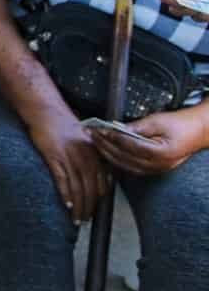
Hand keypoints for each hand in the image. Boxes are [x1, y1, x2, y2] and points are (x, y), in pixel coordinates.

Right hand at [26, 106, 110, 221]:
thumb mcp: (85, 141)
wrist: (46, 111)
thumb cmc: (64, 126)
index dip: (99, 201)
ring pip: (77, 188)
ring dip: (78, 207)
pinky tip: (67, 205)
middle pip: (90, 189)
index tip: (96, 211)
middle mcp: (85, 157)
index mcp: (95, 154)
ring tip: (77, 219)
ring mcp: (69, 158)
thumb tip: (99, 179)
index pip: (102, 184)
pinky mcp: (54, 157)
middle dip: (90, 208)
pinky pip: (62, 180)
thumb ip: (92, 159)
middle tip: (86, 220)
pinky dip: (66, 194)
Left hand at [90, 108, 208, 175]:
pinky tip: (107, 152)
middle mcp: (158, 165)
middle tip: (91, 134)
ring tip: (95, 142)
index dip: (112, 137)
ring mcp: (157, 169)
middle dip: (105, 146)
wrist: (199, 132)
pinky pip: (131, 167)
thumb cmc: (181, 124)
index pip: (130, 146)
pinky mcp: (154, 168)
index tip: (99, 129)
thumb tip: (117, 128)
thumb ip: (138, 127)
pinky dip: (118, 159)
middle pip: (125, 158)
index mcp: (161, 153)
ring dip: (108, 154)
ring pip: (126, 165)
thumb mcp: (159, 120)